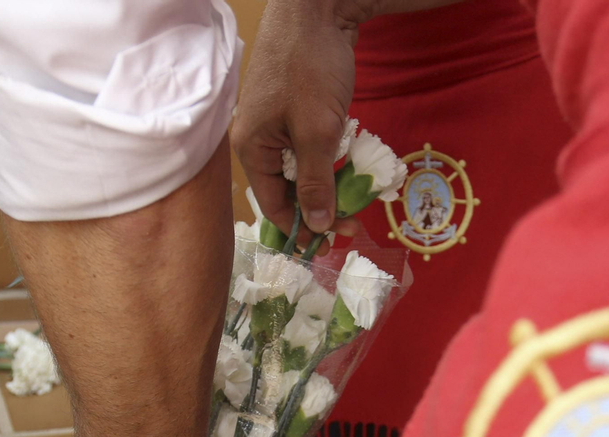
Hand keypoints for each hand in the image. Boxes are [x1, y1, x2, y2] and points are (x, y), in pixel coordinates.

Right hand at [231, 0, 365, 239]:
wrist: (316, 9)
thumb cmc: (310, 68)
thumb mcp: (317, 132)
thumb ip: (317, 182)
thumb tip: (317, 224)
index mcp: (251, 149)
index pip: (274, 205)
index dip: (304, 228)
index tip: (335, 241)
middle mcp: (259, 140)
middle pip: (289, 190)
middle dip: (320, 207)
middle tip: (354, 222)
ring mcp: (277, 124)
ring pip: (303, 169)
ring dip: (330, 183)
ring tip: (357, 197)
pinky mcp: (296, 110)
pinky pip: (310, 147)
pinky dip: (331, 158)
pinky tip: (351, 165)